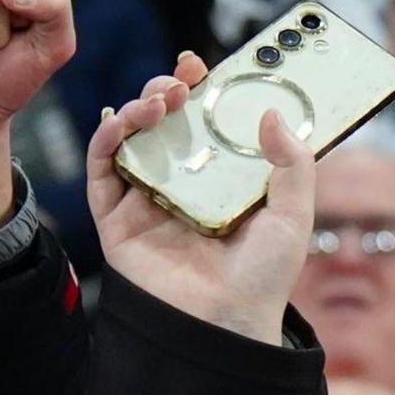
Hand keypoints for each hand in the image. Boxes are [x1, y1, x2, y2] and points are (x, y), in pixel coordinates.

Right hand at [87, 55, 314, 342]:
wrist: (226, 327)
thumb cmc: (263, 280)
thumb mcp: (293, 216)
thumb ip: (293, 165)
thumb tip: (274, 114)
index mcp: (220, 184)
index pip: (205, 126)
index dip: (202, 92)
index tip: (207, 67)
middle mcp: (181, 189)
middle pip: (164, 126)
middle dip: (168, 92)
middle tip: (183, 80)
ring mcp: (147, 204)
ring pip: (130, 141)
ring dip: (139, 108)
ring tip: (162, 99)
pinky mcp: (117, 222)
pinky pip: (101, 173)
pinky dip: (106, 139)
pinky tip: (123, 120)